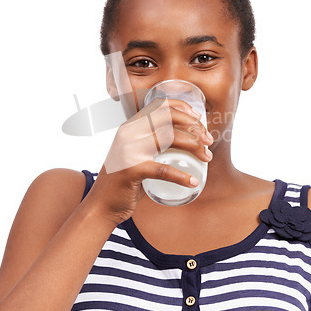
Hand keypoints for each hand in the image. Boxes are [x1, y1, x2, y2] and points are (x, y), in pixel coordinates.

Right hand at [84, 97, 212, 224]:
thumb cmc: (124, 180)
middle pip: (168, 118)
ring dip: (194, 146)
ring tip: (207, 157)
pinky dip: (181, 176)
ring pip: (169, 138)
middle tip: (209, 141)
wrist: (101, 204)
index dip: (182, 107)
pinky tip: (193, 182)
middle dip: (194, 126)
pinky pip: (163, 169)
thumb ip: (151, 144)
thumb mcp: (134, 154)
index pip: (159, 106)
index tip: (199, 119)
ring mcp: (129, 150)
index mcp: (130, 126)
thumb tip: (185, 140)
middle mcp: (128, 133)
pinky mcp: (131, 170)